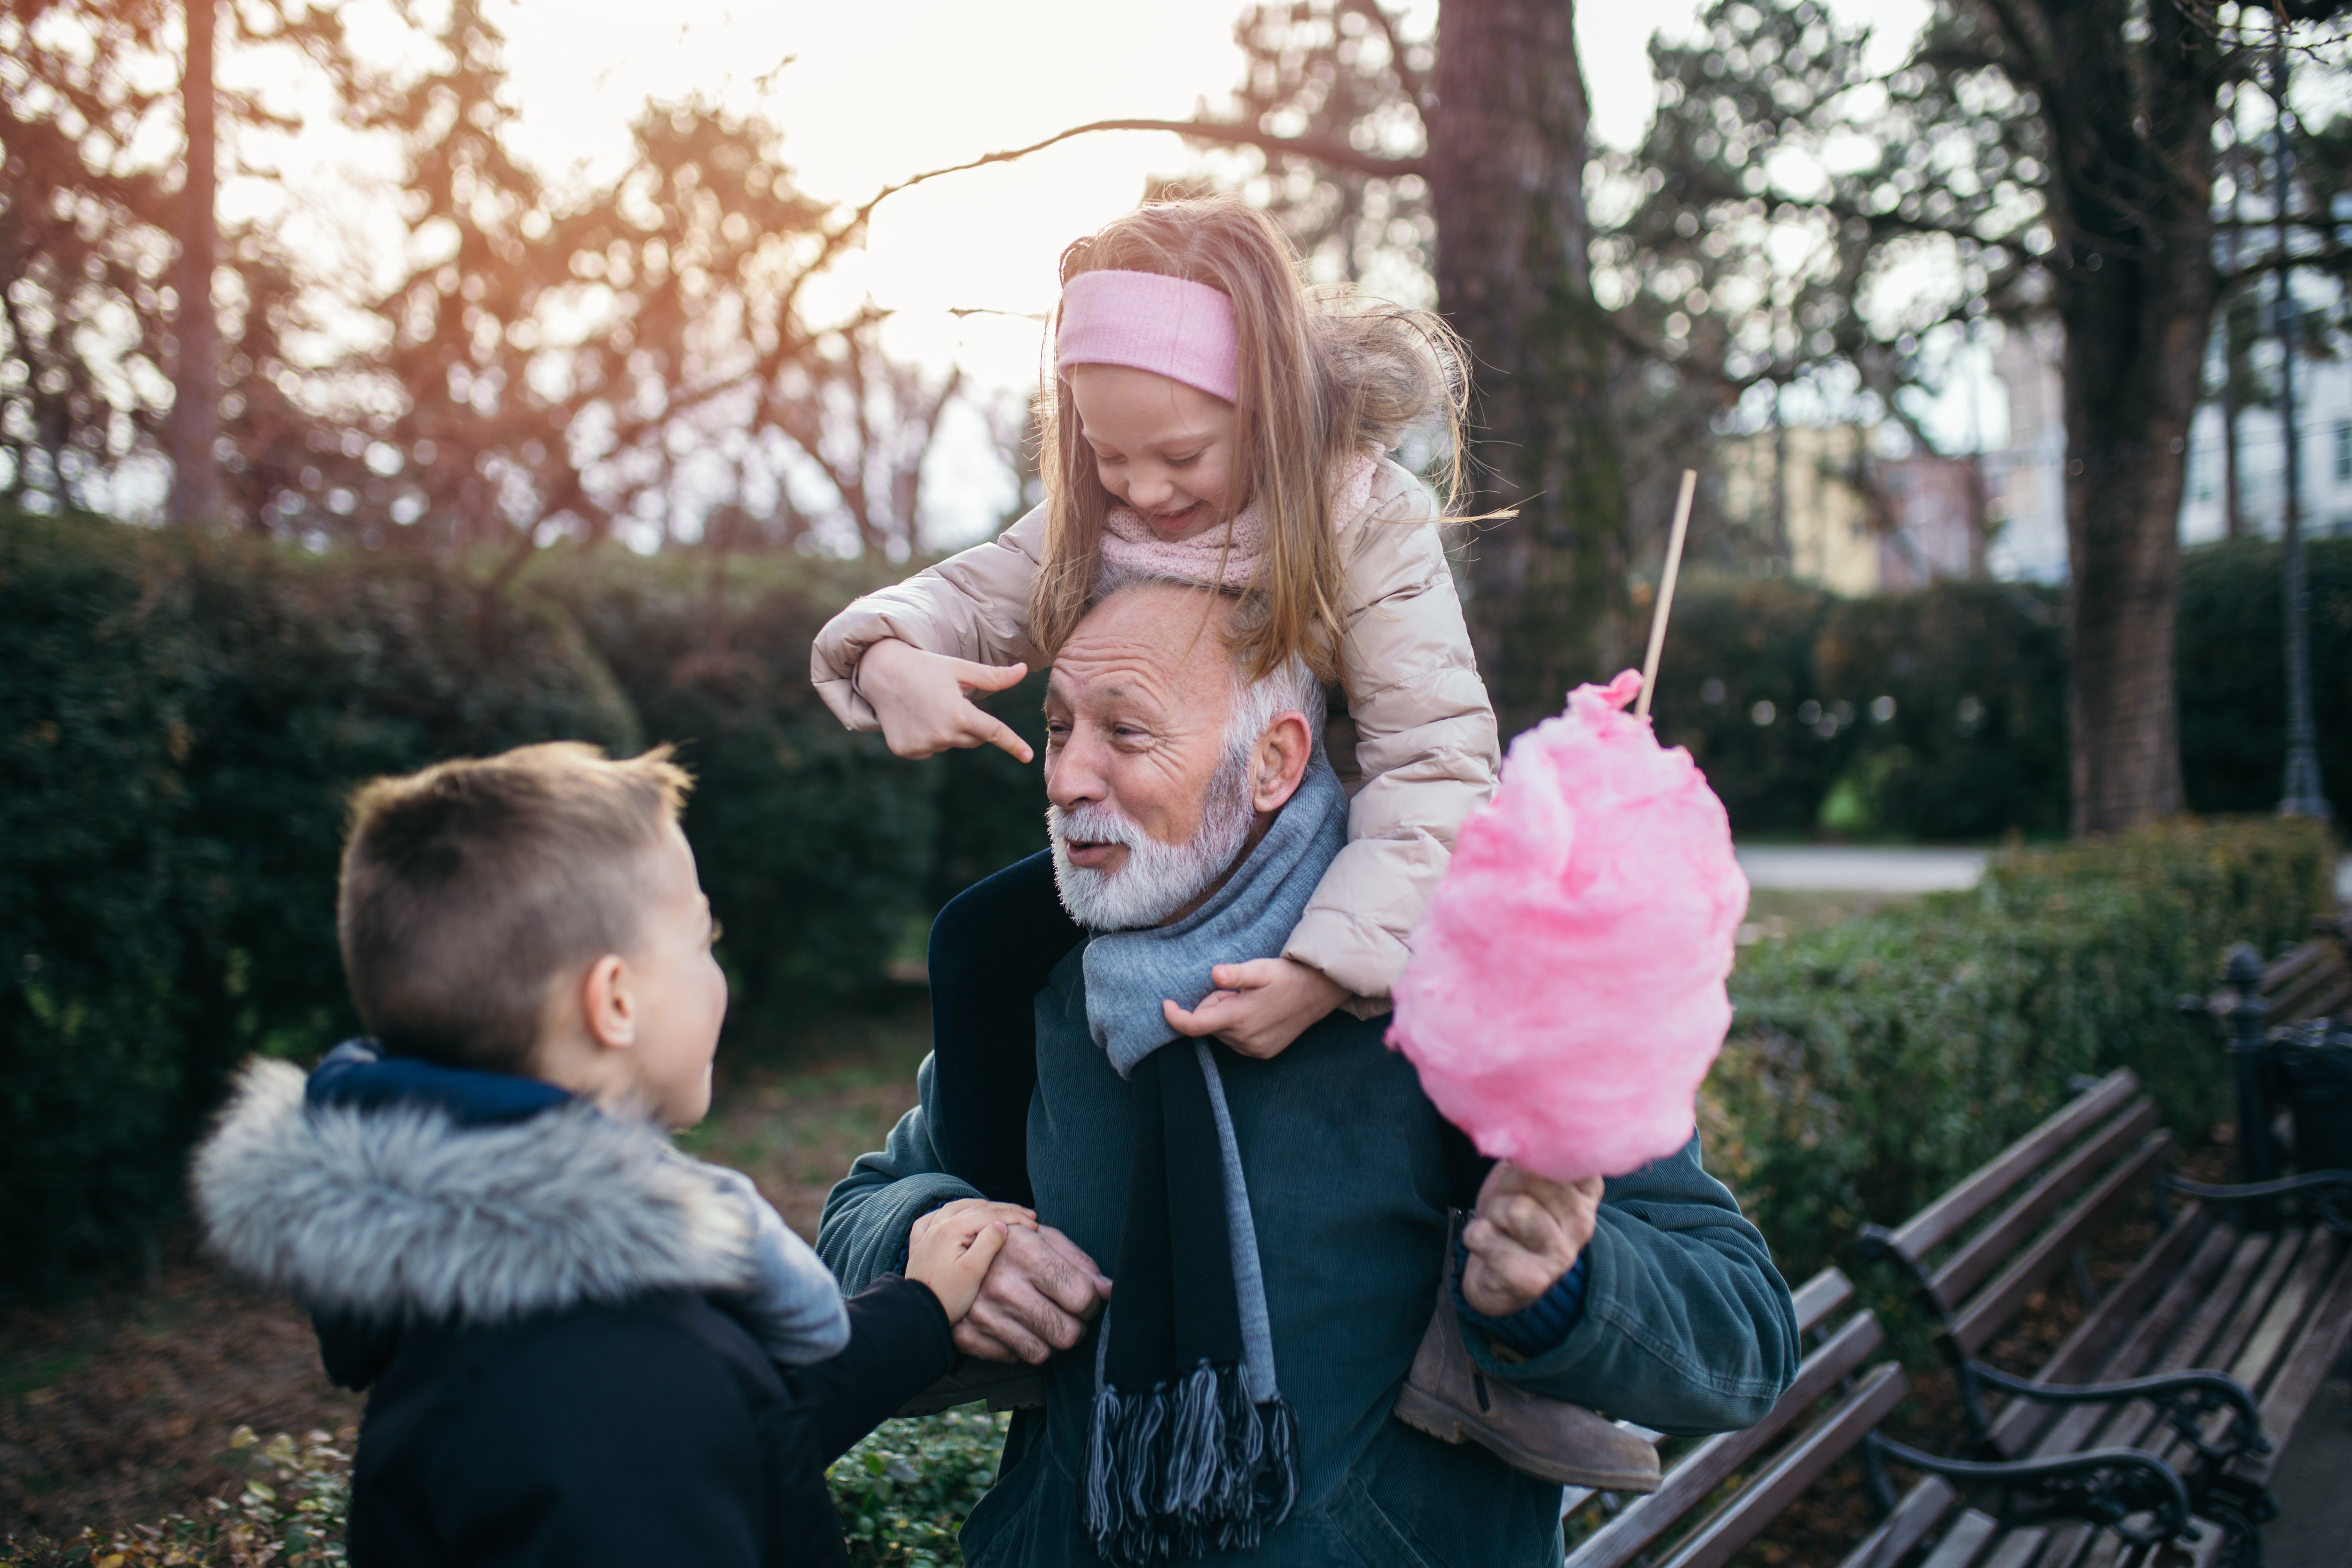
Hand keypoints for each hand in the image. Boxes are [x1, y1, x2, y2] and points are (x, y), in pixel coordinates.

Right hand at [858, 638, 1032, 761]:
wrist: (880, 672)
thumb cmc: (926, 667)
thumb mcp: (960, 669)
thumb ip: (993, 677)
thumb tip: (1022, 671)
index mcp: (959, 715)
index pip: (994, 733)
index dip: (1013, 744)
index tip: (1028, 756)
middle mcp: (943, 735)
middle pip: (972, 739)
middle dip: (970, 723)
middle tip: (949, 700)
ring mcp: (923, 746)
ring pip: (950, 743)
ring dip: (947, 730)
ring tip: (928, 706)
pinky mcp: (907, 751)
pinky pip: (929, 749)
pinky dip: (927, 737)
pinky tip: (914, 718)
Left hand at [905, 1200, 1029, 1323]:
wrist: (918, 1314)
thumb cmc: (948, 1297)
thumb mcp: (973, 1272)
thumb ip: (988, 1244)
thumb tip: (1001, 1224)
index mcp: (951, 1230)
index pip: (989, 1214)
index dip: (1015, 1217)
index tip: (1034, 1224)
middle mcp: (936, 1226)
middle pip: (975, 1207)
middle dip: (1003, 1209)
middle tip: (1027, 1216)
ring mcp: (926, 1234)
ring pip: (956, 1208)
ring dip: (980, 1207)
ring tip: (999, 1212)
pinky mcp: (920, 1245)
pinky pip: (933, 1218)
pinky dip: (949, 1213)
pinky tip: (954, 1215)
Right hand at [953, 1221, 1111, 1363]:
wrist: (949, 1253)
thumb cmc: (1007, 1243)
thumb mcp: (1042, 1237)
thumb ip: (1079, 1262)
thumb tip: (1108, 1291)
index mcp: (1025, 1252)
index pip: (1082, 1297)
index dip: (1092, 1303)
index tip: (1086, 1298)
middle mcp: (1002, 1285)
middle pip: (1066, 1334)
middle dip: (1075, 1327)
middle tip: (1067, 1314)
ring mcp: (982, 1313)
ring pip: (1042, 1353)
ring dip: (1049, 1339)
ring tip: (1043, 1318)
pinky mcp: (967, 1335)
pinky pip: (1013, 1358)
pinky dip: (1020, 1345)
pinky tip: (1016, 1325)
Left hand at [1162, 957, 1347, 1059]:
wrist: (1319, 994)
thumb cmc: (1287, 977)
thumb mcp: (1261, 969)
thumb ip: (1235, 974)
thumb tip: (1214, 973)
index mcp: (1239, 1018)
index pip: (1193, 1026)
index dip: (1175, 1016)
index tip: (1167, 1003)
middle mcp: (1244, 1039)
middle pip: (1208, 1024)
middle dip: (1214, 1005)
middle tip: (1235, 990)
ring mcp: (1254, 1050)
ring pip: (1221, 1033)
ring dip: (1226, 1017)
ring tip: (1250, 1000)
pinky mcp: (1262, 1053)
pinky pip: (1236, 1041)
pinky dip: (1238, 1027)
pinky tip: (1257, 1013)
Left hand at [1459, 1162, 1603, 1317]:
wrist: (1498, 1276)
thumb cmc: (1514, 1215)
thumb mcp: (1526, 1176)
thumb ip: (1532, 1154)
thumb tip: (1521, 1126)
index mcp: (1586, 1191)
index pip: (1560, 1153)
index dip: (1529, 1156)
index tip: (1525, 1172)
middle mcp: (1582, 1223)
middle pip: (1532, 1178)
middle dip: (1507, 1187)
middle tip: (1509, 1205)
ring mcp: (1559, 1254)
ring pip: (1513, 1209)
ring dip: (1493, 1213)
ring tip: (1500, 1227)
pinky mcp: (1530, 1280)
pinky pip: (1484, 1237)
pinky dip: (1475, 1236)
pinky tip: (1489, 1247)